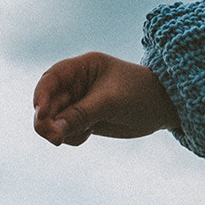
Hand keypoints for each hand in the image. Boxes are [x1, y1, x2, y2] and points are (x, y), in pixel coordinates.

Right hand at [32, 51, 179, 145]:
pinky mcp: (85, 120)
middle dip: (47, 120)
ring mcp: (80, 102)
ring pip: (55, 120)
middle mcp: (77, 83)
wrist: (164, 108)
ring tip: (82, 134)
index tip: (40, 114)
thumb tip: (52, 130)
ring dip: (59, 131)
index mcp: (82, 67)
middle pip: (48, 102)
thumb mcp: (111, 102)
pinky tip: (88, 135)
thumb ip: (81, 114)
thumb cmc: (140, 94)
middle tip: (54, 138)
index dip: (41, 96)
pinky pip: (66, 131)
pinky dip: (71, 136)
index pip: (51, 79)